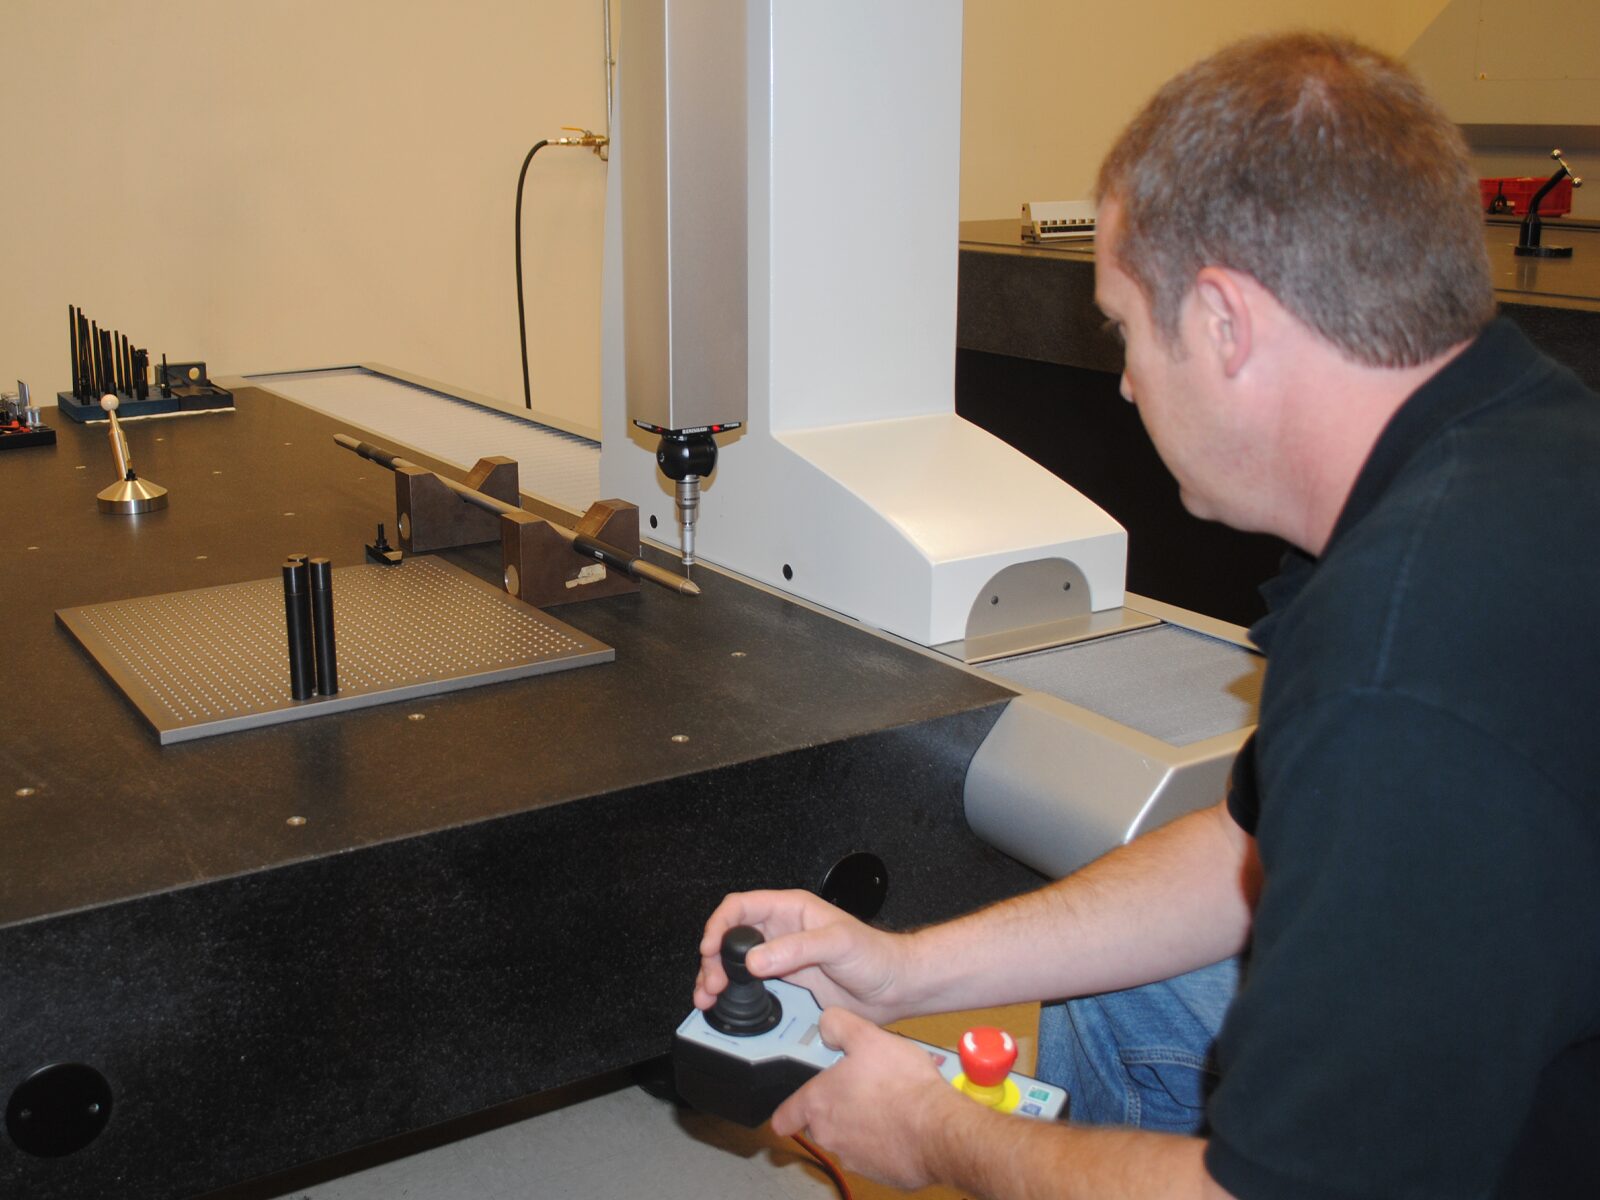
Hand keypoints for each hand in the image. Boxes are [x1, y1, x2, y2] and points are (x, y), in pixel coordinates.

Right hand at [693, 889, 911, 1023]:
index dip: (719, 925)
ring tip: (709, 996)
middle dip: (713, 957)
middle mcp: (781, 933)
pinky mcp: (786, 985)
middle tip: (711, 982)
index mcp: (791, 910)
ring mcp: (781, 960)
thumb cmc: (875, 954)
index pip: (741, 907)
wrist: (894, 988)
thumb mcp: (837, 942)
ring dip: (718, 978)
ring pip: (736, 964)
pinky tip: (728, 1006)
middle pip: (731, 938)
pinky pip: (752, 987)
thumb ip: (796, 949)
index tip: (709, 948)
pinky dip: (735, 996)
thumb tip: (756, 959)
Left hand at [771, 1007, 963, 1190]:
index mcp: (818, 1103)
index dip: (789, 1107)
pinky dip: (885, 1140)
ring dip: (863, 1121)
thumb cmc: (903, 1085)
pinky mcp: (880, 1173)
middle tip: (863, 1084)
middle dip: (838, 1104)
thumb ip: (838, 1025)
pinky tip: (903, 1121)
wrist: (939, 1129)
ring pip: (850, 1137)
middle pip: (821, 1121)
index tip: (798, 1101)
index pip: (784, 1116)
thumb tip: (827, 1023)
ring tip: (890, 1100)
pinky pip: (875, 1153)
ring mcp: (853, 1157)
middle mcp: (829, 1135)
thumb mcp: (868, 1036)